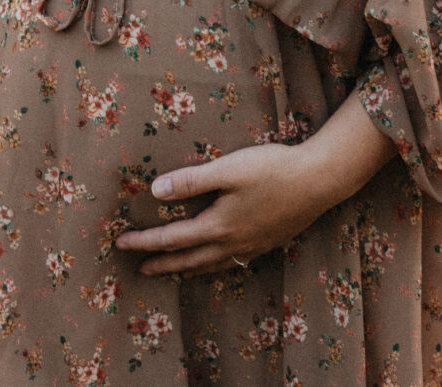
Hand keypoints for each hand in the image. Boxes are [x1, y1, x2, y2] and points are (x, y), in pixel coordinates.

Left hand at [117, 105, 394, 276]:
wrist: (319, 181)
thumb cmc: (272, 169)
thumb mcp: (227, 170)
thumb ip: (191, 182)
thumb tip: (154, 192)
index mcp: (218, 226)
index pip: (172, 239)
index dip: (145, 242)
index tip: (121, 244)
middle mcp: (233, 243)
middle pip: (189, 260)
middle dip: (162, 264)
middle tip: (141, 270)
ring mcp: (252, 247)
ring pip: (212, 265)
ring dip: (188, 270)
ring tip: (174, 272)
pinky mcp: (268, 243)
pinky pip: (232, 262)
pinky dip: (215, 266)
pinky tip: (218, 261)